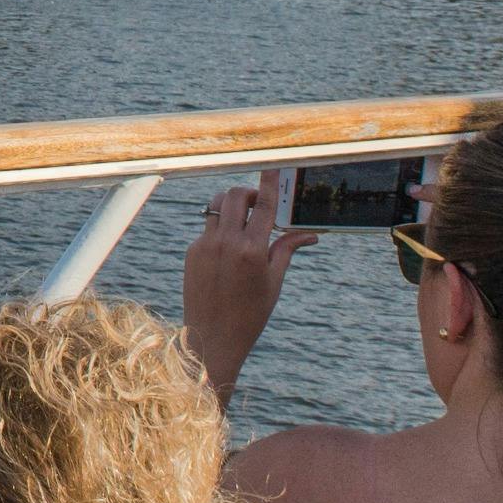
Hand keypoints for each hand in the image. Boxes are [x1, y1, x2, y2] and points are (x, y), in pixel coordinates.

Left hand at [182, 170, 317, 402]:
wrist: (212, 338)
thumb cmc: (250, 314)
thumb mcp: (274, 282)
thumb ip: (287, 250)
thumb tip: (310, 233)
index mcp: (252, 250)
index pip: (264, 205)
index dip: (270, 181)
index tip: (273, 164)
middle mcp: (226, 243)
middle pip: (235, 196)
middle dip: (249, 193)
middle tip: (259, 204)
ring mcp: (205, 245)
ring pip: (216, 206)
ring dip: (231, 206)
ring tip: (243, 222)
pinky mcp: (192, 251)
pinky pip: (207, 227)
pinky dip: (220, 228)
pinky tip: (228, 251)